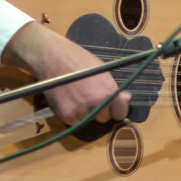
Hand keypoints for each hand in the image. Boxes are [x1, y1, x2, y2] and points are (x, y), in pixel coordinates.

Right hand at [1, 21, 130, 124]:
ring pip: (89, 120)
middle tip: (90, 97)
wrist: (53, 59)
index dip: (116, 109)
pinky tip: (69, 100)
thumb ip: (114, 89)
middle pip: (104, 118)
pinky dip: (73, 115)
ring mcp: (81, 111)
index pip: (121, 113)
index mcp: (109, 93)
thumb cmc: (80, 61)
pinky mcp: (67, 115)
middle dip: (100, 110)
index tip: (111, 106)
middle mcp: (97, 104)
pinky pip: (75, 122)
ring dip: (86, 113)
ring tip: (77, 96)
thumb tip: (127, 98)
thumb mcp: (102, 72)